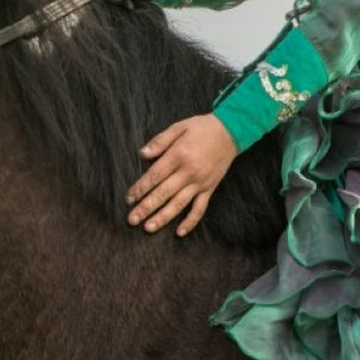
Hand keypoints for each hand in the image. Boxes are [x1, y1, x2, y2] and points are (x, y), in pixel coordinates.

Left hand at [125, 114, 236, 236]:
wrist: (230, 132)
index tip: (129, 199)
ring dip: (163, 217)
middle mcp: (189, 172)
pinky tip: (179, 232)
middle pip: (163, 193)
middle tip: (132, 219)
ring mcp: (200, 183)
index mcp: (179, 155)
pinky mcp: (210, 189)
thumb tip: (142, 154)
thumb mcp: (179, 127)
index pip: (155, 176)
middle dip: (146, 207)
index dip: (140, 188)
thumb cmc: (202, 128)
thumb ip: (160, 141)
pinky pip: (200, 209)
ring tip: (148, 228)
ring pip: (179, 204)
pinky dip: (190, 222)